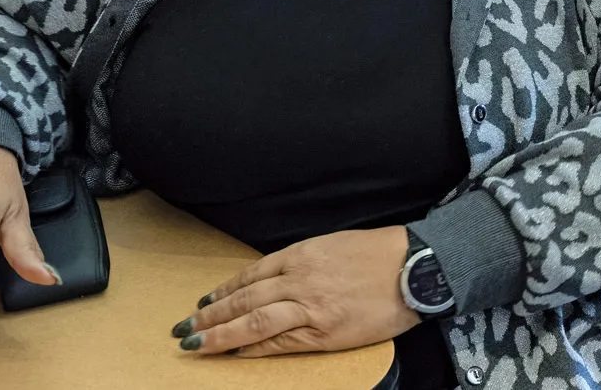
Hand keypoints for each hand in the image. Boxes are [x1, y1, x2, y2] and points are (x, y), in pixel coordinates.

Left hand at [175, 227, 416, 356]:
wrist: (416, 268)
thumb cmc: (380, 255)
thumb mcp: (335, 246)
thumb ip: (306, 262)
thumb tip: (278, 279)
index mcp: (302, 254)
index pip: (251, 275)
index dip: (224, 290)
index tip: (204, 300)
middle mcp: (300, 279)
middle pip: (244, 299)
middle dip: (210, 314)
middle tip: (185, 327)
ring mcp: (310, 307)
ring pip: (254, 321)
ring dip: (220, 334)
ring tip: (196, 343)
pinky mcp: (325, 331)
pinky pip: (281, 342)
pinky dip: (254, 348)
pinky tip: (236, 353)